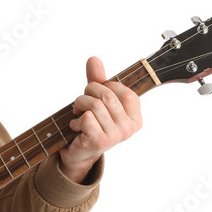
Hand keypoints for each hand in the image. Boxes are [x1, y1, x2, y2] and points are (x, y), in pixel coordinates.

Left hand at [60, 56, 141, 182]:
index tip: (97, 93)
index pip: (125, 91)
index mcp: (136, 118)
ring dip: (79, 105)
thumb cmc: (91, 124)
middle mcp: (129, 128)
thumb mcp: (97, 100)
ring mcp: (116, 136)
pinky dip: (76, 119)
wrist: (79, 152)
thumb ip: (98, 80)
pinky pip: (87, 118)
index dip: (107, 86)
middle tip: (81, 101)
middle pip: (108, 96)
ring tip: (77, 112)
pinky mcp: (100, 141)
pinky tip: (76, 126)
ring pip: (95, 105)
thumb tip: (93, 59)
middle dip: (89, 92)